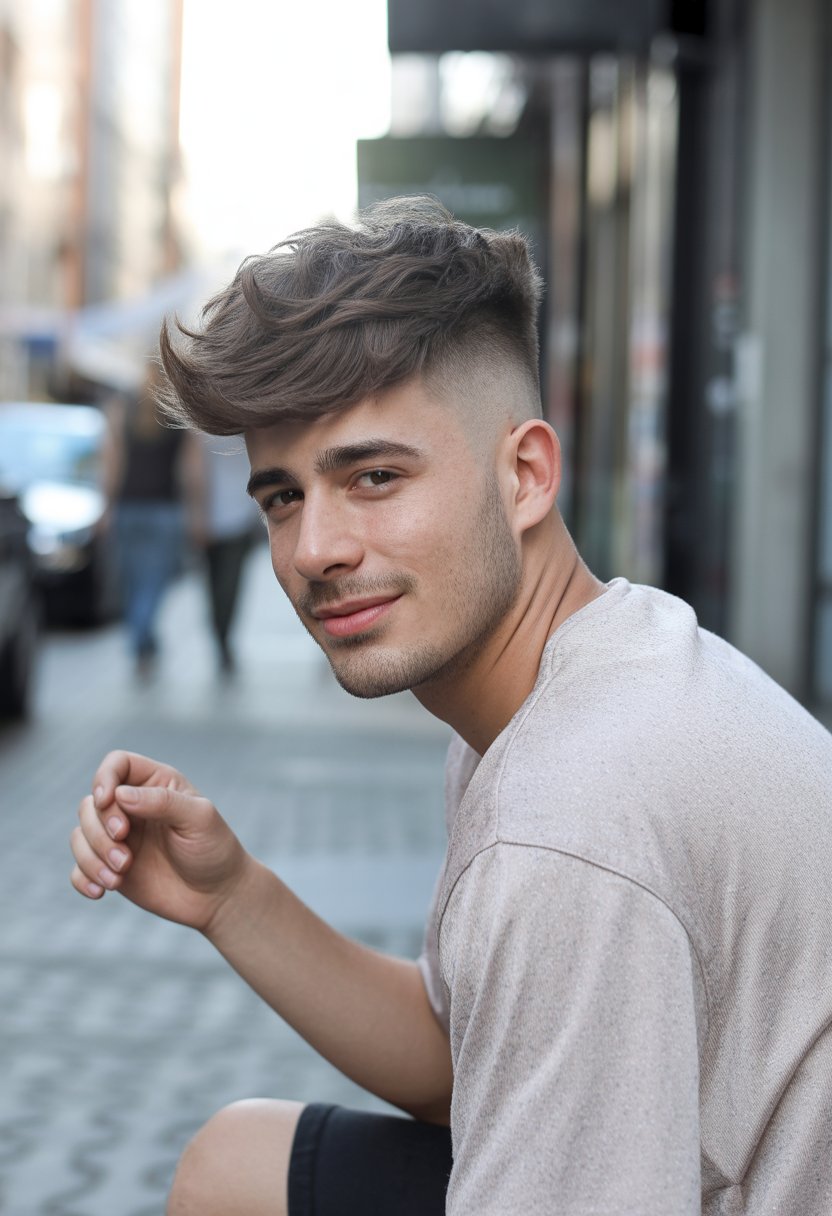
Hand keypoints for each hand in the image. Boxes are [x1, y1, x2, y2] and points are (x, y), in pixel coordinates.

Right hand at [70, 750, 248, 932]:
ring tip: (118, 877)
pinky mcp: (110, 867)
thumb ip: (163, 801)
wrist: (217, 896)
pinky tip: (101, 892)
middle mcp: (132, 808)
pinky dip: (83, 878)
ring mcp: (119, 838)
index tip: (106, 801)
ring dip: (92, 857)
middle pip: (90, 803)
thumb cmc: (214, 850)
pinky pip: (79, 867)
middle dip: (100, 830)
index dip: (104, 778)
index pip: (117, 764)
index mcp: (155, 785)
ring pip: (81, 834)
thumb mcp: (198, 819)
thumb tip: (120, 795)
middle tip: (125, 856)